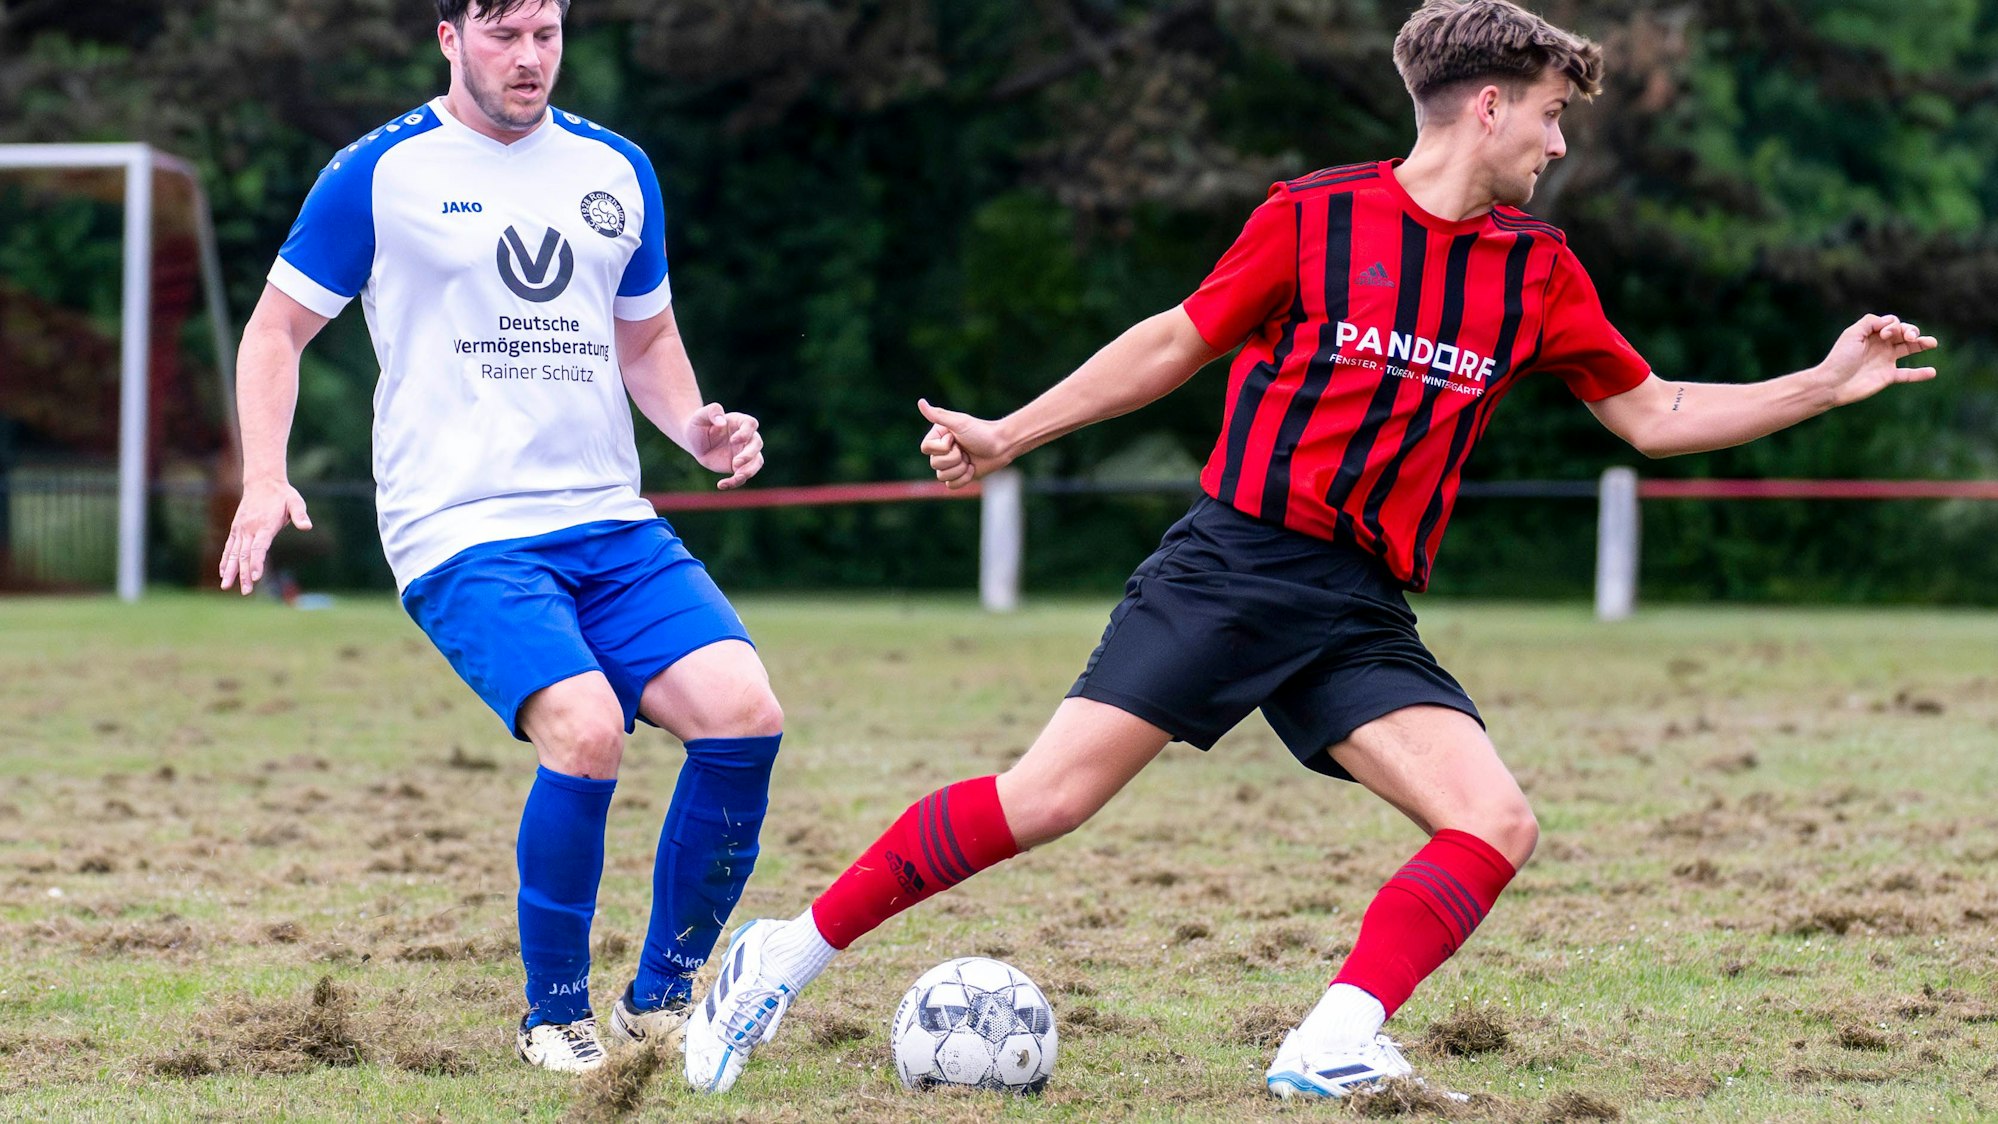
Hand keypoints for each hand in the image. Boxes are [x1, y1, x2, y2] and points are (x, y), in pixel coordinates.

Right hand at [219, 479, 311, 595]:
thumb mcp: (295, 502)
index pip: (259, 547)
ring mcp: (241, 529)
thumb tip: (307, 526)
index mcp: (265, 525)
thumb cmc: (282, 495)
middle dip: (245, 574)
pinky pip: (229, 547)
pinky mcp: (236, 529)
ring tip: (226, 587)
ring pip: (234, 553)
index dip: (257, 563)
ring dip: (231, 571)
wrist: (262, 482)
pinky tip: (223, 573)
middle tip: (246, 591)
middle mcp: (250, 529)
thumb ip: (300, 515)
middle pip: (245, 555)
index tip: (256, 577)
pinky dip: (225, 560)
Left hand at [684, 402, 762, 488]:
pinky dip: (735, 482)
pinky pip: (742, 476)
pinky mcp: (738, 466)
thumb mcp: (700, 415)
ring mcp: (744, 452)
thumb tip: (721, 422)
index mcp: (739, 422)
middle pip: (757, 444)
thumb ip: (712, 412)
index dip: (746, 433)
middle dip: (749, 455)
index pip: (751, 424)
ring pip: (757, 462)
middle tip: (736, 463)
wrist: (694, 441)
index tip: (733, 440)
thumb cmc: (698, 425)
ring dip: (749, 471)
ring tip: (736, 477)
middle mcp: (746, 437)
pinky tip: (721, 485)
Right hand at [917, 399, 1011, 488]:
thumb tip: (920, 402)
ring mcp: (950, 464)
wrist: (1002, 445)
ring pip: (941, 477)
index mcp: (938, 437)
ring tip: (970, 459)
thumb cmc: (981, 431)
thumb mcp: (959, 422)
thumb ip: (938, 415)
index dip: (941, 447)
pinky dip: (963, 478)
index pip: (926, 448)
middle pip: (934, 464)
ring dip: (959, 469)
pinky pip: (951, 486)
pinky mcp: (959, 476)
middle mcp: (942, 451)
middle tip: (966, 450)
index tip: (955, 439)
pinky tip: (972, 468)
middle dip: (954, 458)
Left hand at [1817, 314, 1938, 407]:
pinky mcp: (1887, 376)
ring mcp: (1885, 361)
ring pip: (1909, 349)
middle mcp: (1880, 345)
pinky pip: (1907, 374)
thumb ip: (1870, 322)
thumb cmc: (1840, 358)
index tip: (1884, 335)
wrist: (1832, 384)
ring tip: (1932, 342)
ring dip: (1921, 344)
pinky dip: (1920, 374)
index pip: (1892, 323)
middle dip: (1911, 331)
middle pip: (1903, 333)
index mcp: (1872, 334)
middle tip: (1910, 337)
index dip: (1894, 326)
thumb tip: (1890, 321)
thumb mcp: (1852, 334)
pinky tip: (1932, 372)